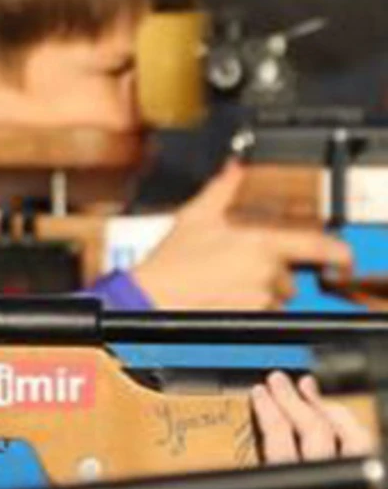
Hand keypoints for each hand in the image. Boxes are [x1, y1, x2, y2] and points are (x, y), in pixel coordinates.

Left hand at [114, 373, 386, 488]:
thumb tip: (329, 440)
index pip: (372, 460)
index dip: (351, 425)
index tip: (330, 405)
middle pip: (353, 443)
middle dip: (326, 407)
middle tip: (303, 390)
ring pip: (318, 434)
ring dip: (295, 401)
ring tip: (276, 386)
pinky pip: (283, 437)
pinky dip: (272, 410)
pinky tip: (261, 399)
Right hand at [131, 164, 350, 309]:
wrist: (149, 299)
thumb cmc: (169, 263)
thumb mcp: (195, 216)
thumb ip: (223, 189)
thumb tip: (235, 169)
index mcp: (260, 244)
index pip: (318, 246)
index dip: (336, 250)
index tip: (338, 253)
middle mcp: (266, 273)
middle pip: (290, 273)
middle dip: (273, 270)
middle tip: (242, 264)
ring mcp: (259, 299)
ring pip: (277, 295)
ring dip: (262, 290)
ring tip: (229, 282)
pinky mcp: (250, 319)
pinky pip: (263, 313)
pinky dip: (251, 306)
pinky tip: (226, 297)